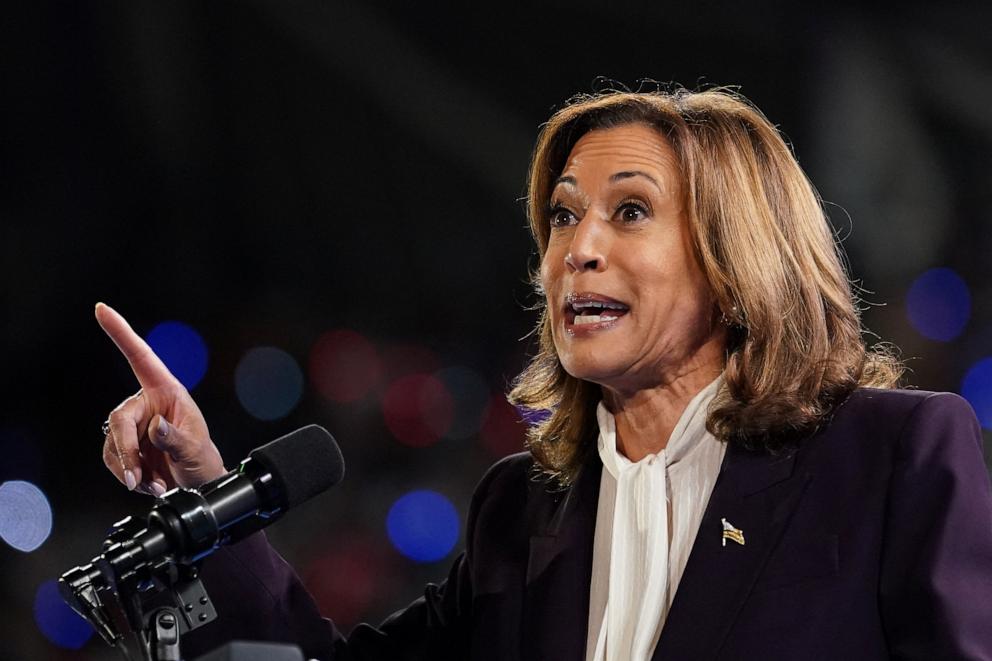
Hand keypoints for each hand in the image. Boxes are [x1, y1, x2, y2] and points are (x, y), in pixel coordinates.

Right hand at [96, 303, 225, 494]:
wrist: (198, 484)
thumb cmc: (202, 460)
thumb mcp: (194, 449)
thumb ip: (174, 438)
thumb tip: (155, 427)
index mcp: (167, 391)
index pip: (140, 357)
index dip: (121, 333)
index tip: (102, 309)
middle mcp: (147, 403)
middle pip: (120, 419)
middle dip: (126, 451)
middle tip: (136, 477)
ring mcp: (135, 425)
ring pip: (113, 442)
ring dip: (128, 468)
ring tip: (151, 483)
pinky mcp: (126, 445)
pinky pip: (113, 458)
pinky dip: (127, 474)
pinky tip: (147, 483)